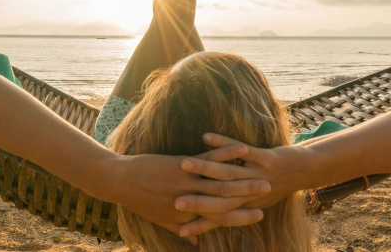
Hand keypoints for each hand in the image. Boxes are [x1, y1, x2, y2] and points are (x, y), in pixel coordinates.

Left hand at [103, 143, 270, 242]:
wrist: (119, 182)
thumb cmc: (140, 200)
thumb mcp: (161, 220)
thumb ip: (181, 229)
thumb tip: (192, 241)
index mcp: (188, 216)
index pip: (221, 219)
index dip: (242, 217)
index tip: (260, 213)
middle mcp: (191, 201)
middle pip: (227, 201)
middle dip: (251, 198)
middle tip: (271, 192)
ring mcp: (188, 183)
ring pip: (222, 182)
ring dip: (246, 179)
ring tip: (265, 176)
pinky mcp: (182, 166)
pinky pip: (209, 159)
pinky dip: (226, 153)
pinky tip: (241, 149)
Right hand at [175, 133, 308, 236]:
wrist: (305, 171)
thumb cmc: (274, 186)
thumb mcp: (254, 203)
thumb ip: (232, 211)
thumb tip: (220, 223)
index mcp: (246, 205)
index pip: (217, 217)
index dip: (197, 222)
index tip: (177, 225)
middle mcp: (251, 194)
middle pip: (218, 198)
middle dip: (194, 199)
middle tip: (173, 200)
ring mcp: (258, 175)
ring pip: (227, 173)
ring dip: (204, 168)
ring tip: (183, 164)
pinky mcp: (265, 159)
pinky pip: (241, 150)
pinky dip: (223, 144)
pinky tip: (205, 137)